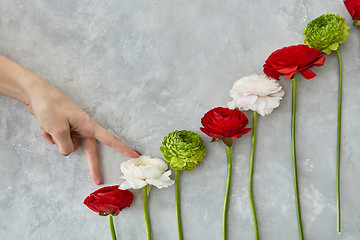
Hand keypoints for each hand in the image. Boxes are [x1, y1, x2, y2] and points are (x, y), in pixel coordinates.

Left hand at [25, 79, 139, 184]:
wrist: (35, 94)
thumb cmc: (50, 107)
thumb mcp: (58, 129)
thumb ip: (66, 146)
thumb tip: (67, 152)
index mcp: (87, 125)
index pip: (109, 139)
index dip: (123, 148)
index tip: (135, 155)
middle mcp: (82, 128)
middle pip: (89, 150)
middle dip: (91, 165)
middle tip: (97, 180)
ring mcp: (72, 128)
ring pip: (67, 145)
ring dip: (56, 139)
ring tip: (49, 126)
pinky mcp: (62, 128)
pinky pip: (58, 140)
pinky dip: (50, 135)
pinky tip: (44, 126)